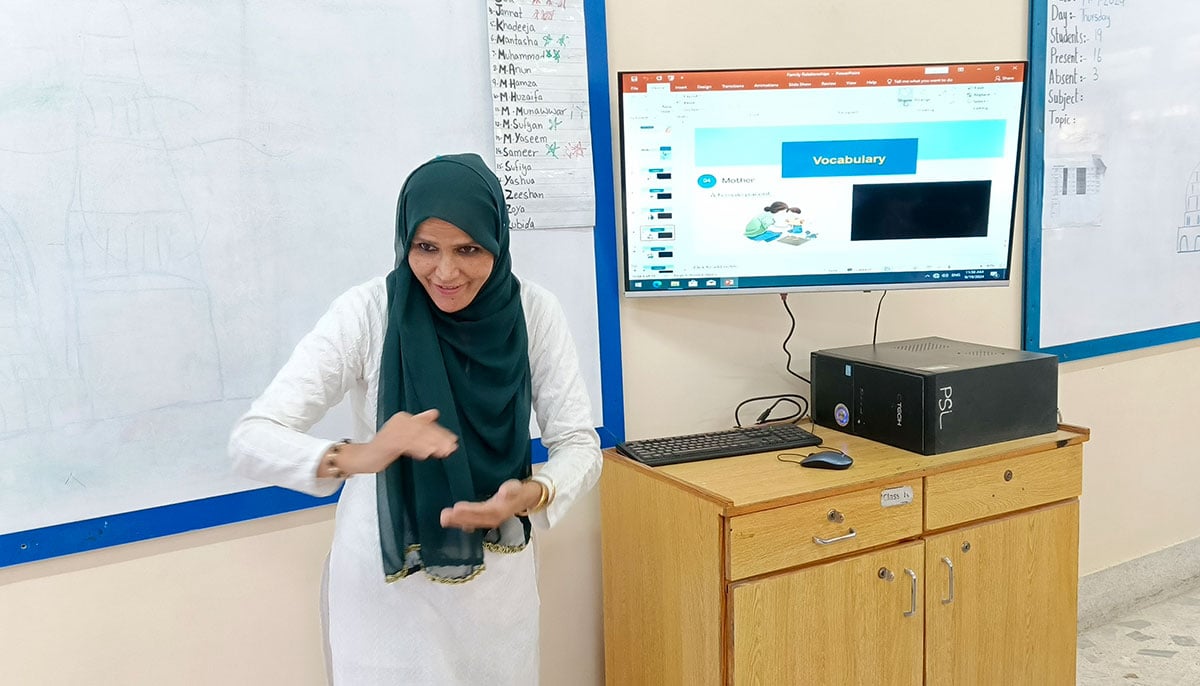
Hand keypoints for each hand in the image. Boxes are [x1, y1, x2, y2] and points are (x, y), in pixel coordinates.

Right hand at [344, 409, 458, 473]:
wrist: (362, 457)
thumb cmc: (383, 448)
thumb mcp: (403, 434)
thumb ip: (419, 423)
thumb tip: (435, 413)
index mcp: (404, 418)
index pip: (426, 425)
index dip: (441, 433)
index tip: (453, 441)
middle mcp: (399, 421)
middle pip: (424, 430)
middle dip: (440, 439)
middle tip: (452, 448)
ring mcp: (393, 431)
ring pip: (418, 437)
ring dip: (433, 445)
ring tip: (444, 452)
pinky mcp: (388, 442)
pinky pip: (407, 444)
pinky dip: (418, 449)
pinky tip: (427, 454)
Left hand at [440, 479, 542, 531]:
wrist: (527, 499)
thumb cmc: (519, 491)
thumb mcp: (517, 487)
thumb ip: (511, 490)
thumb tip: (503, 492)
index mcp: (500, 510)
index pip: (482, 511)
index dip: (470, 511)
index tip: (456, 508)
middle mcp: (494, 518)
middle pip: (475, 519)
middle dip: (459, 519)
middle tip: (444, 516)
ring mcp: (490, 521)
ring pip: (473, 523)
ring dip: (458, 522)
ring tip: (444, 519)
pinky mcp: (487, 520)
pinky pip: (474, 523)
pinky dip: (464, 524)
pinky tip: (454, 523)